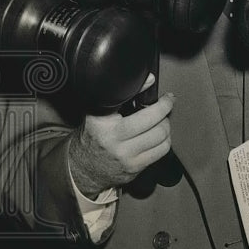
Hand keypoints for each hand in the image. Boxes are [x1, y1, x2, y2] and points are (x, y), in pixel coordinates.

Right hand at [68, 75, 173, 198]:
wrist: (82, 168)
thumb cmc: (94, 136)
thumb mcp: (98, 113)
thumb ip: (120, 96)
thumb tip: (149, 80)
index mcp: (103, 123)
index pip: (133, 106)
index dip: (157, 101)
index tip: (166, 96)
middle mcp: (114, 141)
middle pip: (154, 121)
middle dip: (164, 110)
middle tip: (164, 106)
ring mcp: (126, 157)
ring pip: (161, 136)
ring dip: (166, 125)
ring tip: (161, 121)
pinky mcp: (135, 168)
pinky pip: (161, 152)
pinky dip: (165, 141)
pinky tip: (159, 136)